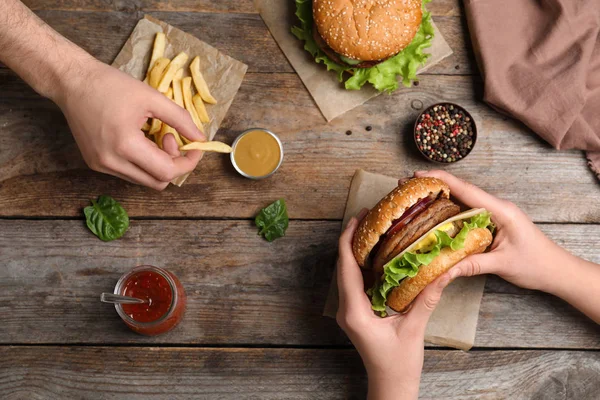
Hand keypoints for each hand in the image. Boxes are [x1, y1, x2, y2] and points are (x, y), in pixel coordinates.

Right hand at [54, 58, 204, 189]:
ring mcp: (101, 166)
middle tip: (170, 137)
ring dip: (158, 164)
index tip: (194, 146)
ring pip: (144, 180)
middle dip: (174, 164)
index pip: (167, 171)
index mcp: (125, 146)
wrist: (72, 82)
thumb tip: (200, 139)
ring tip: (154, 136)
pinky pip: (129, 173)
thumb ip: (180, 120)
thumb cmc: (111, 85)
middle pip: (157, 182)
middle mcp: (111, 162)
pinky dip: (143, 162)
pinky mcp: (95, 163)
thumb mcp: (152, 97)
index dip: (187, 162)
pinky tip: (140, 140)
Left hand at [337, 209, 453, 399]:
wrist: (390, 385)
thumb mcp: (414, 329)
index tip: (359, 217)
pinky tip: (377, 254)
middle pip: (343, 265)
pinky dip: (363, 265)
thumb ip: (427, 299)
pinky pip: (354, 282)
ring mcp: (348, 310)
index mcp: (354, 311)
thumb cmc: (399, 364)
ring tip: (373, 229)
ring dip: (357, 250)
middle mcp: (345, 308)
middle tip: (369, 216)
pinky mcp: (355, 312)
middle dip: (353, 239)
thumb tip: (444, 271)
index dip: (349, 238)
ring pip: (347, 272)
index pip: (346, 266)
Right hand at [413, 170, 573, 292]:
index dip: (441, 180)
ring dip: (438, 198)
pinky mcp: (491, 222)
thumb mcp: (502, 265)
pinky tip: (432, 216)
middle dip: (433, 187)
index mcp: (500, 210)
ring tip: (413, 199)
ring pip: (462, 201)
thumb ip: (471, 265)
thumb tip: (441, 271)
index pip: (466, 190)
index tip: (418, 176)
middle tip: (406, 188)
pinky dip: (448, 212)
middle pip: (460, 191)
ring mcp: (493, 214)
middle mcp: (495, 207)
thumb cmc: (537, 265)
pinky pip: (466, 213)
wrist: (558, 271)